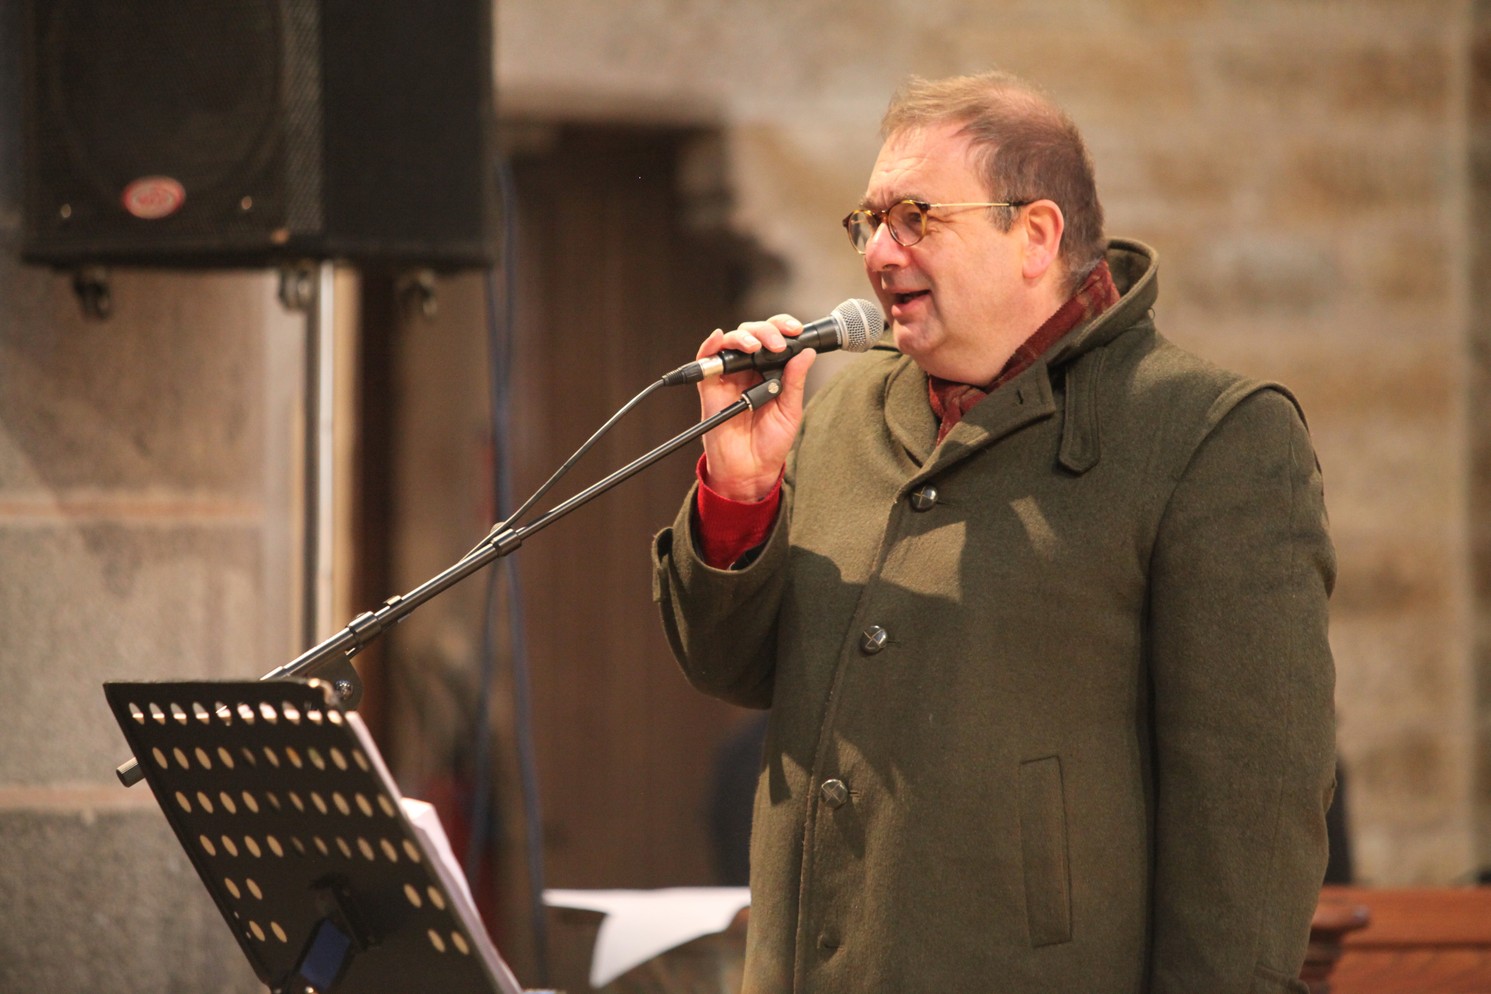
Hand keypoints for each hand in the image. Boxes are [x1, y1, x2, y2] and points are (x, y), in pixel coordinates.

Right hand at [698, 314, 817, 501]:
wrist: (751, 470)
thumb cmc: (771, 443)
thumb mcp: (790, 410)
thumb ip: (795, 381)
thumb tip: (806, 352)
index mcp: (770, 371)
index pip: (774, 339)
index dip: (782, 328)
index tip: (796, 330)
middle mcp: (748, 370)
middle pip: (752, 333)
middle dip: (765, 331)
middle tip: (778, 344)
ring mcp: (729, 377)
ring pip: (730, 342)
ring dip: (743, 337)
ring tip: (755, 347)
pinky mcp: (710, 388)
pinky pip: (705, 361)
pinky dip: (710, 346)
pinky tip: (719, 338)